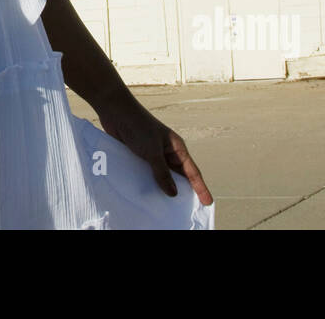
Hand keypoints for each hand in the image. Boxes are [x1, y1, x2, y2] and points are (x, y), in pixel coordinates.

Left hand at [95, 98, 212, 205]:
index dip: (201, 188)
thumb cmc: (138, 126)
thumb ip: (162, 172)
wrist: (116, 112)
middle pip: (179, 176)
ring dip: (163, 189)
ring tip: (166, 208)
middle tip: (187, 211)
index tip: (208, 202)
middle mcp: (167, 152)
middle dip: (183, 192)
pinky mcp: (140, 156)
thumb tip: (173, 193)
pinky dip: (149, 184)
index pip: (192, 172)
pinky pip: (148, 174)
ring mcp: (153, 155)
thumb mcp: (152, 151)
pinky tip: (146, 196)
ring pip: (162, 176)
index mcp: (177, 148)